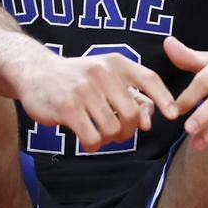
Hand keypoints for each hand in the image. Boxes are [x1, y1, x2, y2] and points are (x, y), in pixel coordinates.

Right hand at [18, 50, 177, 153]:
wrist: (34, 72)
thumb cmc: (75, 78)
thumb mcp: (103, 76)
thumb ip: (130, 95)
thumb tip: (149, 122)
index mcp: (114, 62)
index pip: (148, 78)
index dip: (164, 98)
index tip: (173, 115)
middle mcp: (101, 73)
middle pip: (133, 114)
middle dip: (128, 130)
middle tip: (117, 133)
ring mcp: (83, 90)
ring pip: (113, 129)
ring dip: (108, 139)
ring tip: (98, 134)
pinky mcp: (67, 107)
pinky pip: (93, 138)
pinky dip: (93, 145)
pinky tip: (86, 140)